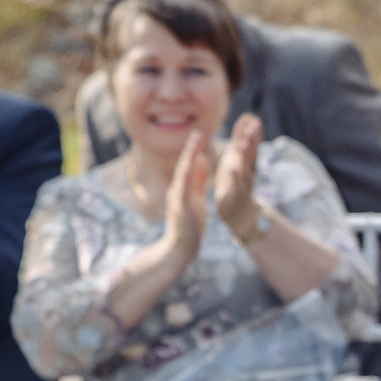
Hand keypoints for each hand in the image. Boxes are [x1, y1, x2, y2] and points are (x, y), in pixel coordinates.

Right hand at [163, 132, 211, 260]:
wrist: (181, 247)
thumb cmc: (190, 224)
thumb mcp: (197, 198)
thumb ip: (198, 181)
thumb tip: (202, 160)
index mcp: (184, 188)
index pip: (189, 166)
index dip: (194, 150)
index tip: (199, 134)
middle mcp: (178, 191)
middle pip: (184, 166)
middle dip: (191, 149)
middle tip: (197, 133)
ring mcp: (177, 200)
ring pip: (182, 175)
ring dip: (188, 159)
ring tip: (194, 144)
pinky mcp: (180, 210)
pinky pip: (182, 192)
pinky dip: (185, 179)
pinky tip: (188, 168)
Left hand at [211, 114, 266, 243]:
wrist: (237, 211)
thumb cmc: (236, 180)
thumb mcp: (238, 156)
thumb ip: (242, 137)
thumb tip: (249, 116)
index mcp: (247, 161)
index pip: (252, 146)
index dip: (254, 134)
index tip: (255, 120)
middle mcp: (249, 171)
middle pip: (252, 154)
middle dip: (253, 141)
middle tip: (255, 127)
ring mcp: (245, 183)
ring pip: (247, 167)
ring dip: (247, 155)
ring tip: (245, 142)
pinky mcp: (238, 195)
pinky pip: (238, 185)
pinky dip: (236, 177)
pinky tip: (234, 168)